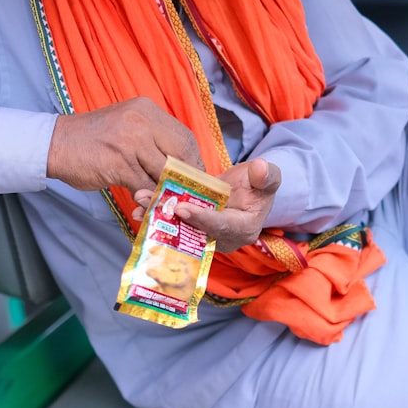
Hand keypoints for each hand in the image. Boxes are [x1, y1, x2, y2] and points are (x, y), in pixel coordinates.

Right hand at [47, 97, 202, 193]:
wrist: (56, 143)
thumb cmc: (92, 139)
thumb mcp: (127, 125)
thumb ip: (152, 139)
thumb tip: (179, 163)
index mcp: (147, 110)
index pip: (184, 137)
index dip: (194, 160)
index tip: (195, 178)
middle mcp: (142, 122)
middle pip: (181, 154)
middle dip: (187, 178)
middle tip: (187, 194)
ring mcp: (131, 142)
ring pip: (165, 172)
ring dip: (166, 190)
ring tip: (166, 201)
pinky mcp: (120, 164)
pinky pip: (145, 186)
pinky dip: (148, 198)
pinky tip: (144, 203)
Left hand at [133, 158, 281, 252]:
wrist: (247, 190)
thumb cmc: (258, 184)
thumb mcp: (268, 176)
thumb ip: (267, 175)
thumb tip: (261, 168)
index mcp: (244, 228)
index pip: (222, 226)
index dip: (202, 218)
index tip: (182, 208)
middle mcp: (224, 238)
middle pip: (196, 231)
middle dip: (171, 218)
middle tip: (148, 204)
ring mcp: (207, 236)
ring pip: (182, 228)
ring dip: (159, 216)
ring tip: (139, 203)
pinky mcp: (195, 229)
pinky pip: (177, 224)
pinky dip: (159, 215)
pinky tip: (140, 206)